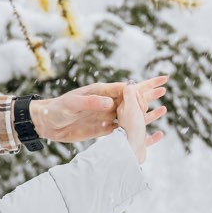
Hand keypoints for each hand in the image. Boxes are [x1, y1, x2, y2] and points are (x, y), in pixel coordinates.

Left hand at [32, 75, 168, 142]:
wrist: (46, 123)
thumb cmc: (57, 109)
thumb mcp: (73, 104)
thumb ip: (91, 102)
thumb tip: (110, 103)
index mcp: (101, 92)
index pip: (127, 89)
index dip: (143, 85)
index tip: (158, 82)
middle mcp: (105, 103)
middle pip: (132, 99)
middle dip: (148, 93)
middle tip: (165, 89)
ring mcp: (105, 116)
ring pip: (130, 114)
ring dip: (145, 112)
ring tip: (162, 108)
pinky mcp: (102, 129)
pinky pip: (122, 129)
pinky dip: (134, 129)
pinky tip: (144, 131)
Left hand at [116, 78, 161, 164]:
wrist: (129, 153)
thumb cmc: (130, 128)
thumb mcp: (130, 107)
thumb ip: (130, 94)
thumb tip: (130, 82)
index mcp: (124, 109)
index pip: (135, 93)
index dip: (149, 85)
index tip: (162, 79)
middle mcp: (126, 120)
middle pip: (140, 106)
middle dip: (152, 97)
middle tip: (164, 90)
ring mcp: (132, 132)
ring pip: (144, 121)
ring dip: (154, 114)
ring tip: (164, 108)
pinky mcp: (137, 145)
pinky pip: (146, 139)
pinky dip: (153, 136)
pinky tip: (160, 133)